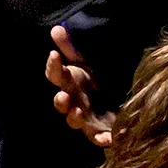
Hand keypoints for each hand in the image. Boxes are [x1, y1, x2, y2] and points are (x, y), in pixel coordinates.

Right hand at [46, 25, 113, 147]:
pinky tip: (110, 138)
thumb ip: (70, 48)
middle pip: (61, 103)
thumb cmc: (94, 82)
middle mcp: (73, 101)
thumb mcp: (84, 62)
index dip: (53, 66)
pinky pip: (100, 139)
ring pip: (75, 121)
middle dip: (60, 100)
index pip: (55, 75)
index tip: (54, 55)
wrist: (114, 103)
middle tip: (63, 95)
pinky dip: (104, 140)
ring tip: (77, 111)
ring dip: (73, 118)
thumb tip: (56, 28)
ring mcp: (85, 119)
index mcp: (69, 83)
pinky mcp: (100, 133)